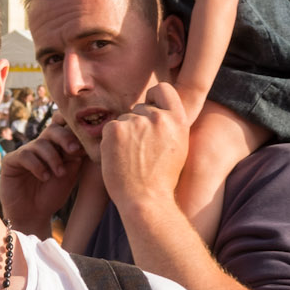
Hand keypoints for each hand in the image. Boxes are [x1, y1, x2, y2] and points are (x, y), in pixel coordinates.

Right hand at [0, 121, 86, 231]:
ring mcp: (25, 152)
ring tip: (59, 173)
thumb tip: (84, 140)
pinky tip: (44, 177)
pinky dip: (37, 165)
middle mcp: (39, 146)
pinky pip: (25, 155)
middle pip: (52, 129)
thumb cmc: (52, 195)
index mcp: (55, 147)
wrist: (34, 214)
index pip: (62, 128)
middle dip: (65, 138)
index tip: (84, 141)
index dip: (72, 129)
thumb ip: (74, 157)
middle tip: (74, 150)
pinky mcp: (11, 161)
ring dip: (53, 158)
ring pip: (40, 143)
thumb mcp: (69, 174)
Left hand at [98, 84, 189, 212]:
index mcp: (177, 119)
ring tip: (132, 158)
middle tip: (141, 150)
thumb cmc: (161, 178)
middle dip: (138, 124)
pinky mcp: (115, 129)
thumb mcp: (178, 147)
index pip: (162, 89)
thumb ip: (169, 124)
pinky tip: (120, 158)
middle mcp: (158, 117)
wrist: (146, 200)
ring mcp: (135, 122)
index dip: (154, 98)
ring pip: (124, 120)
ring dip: (125, 134)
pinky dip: (112, 141)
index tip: (151, 109)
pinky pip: (110, 128)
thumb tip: (156, 108)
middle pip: (140, 108)